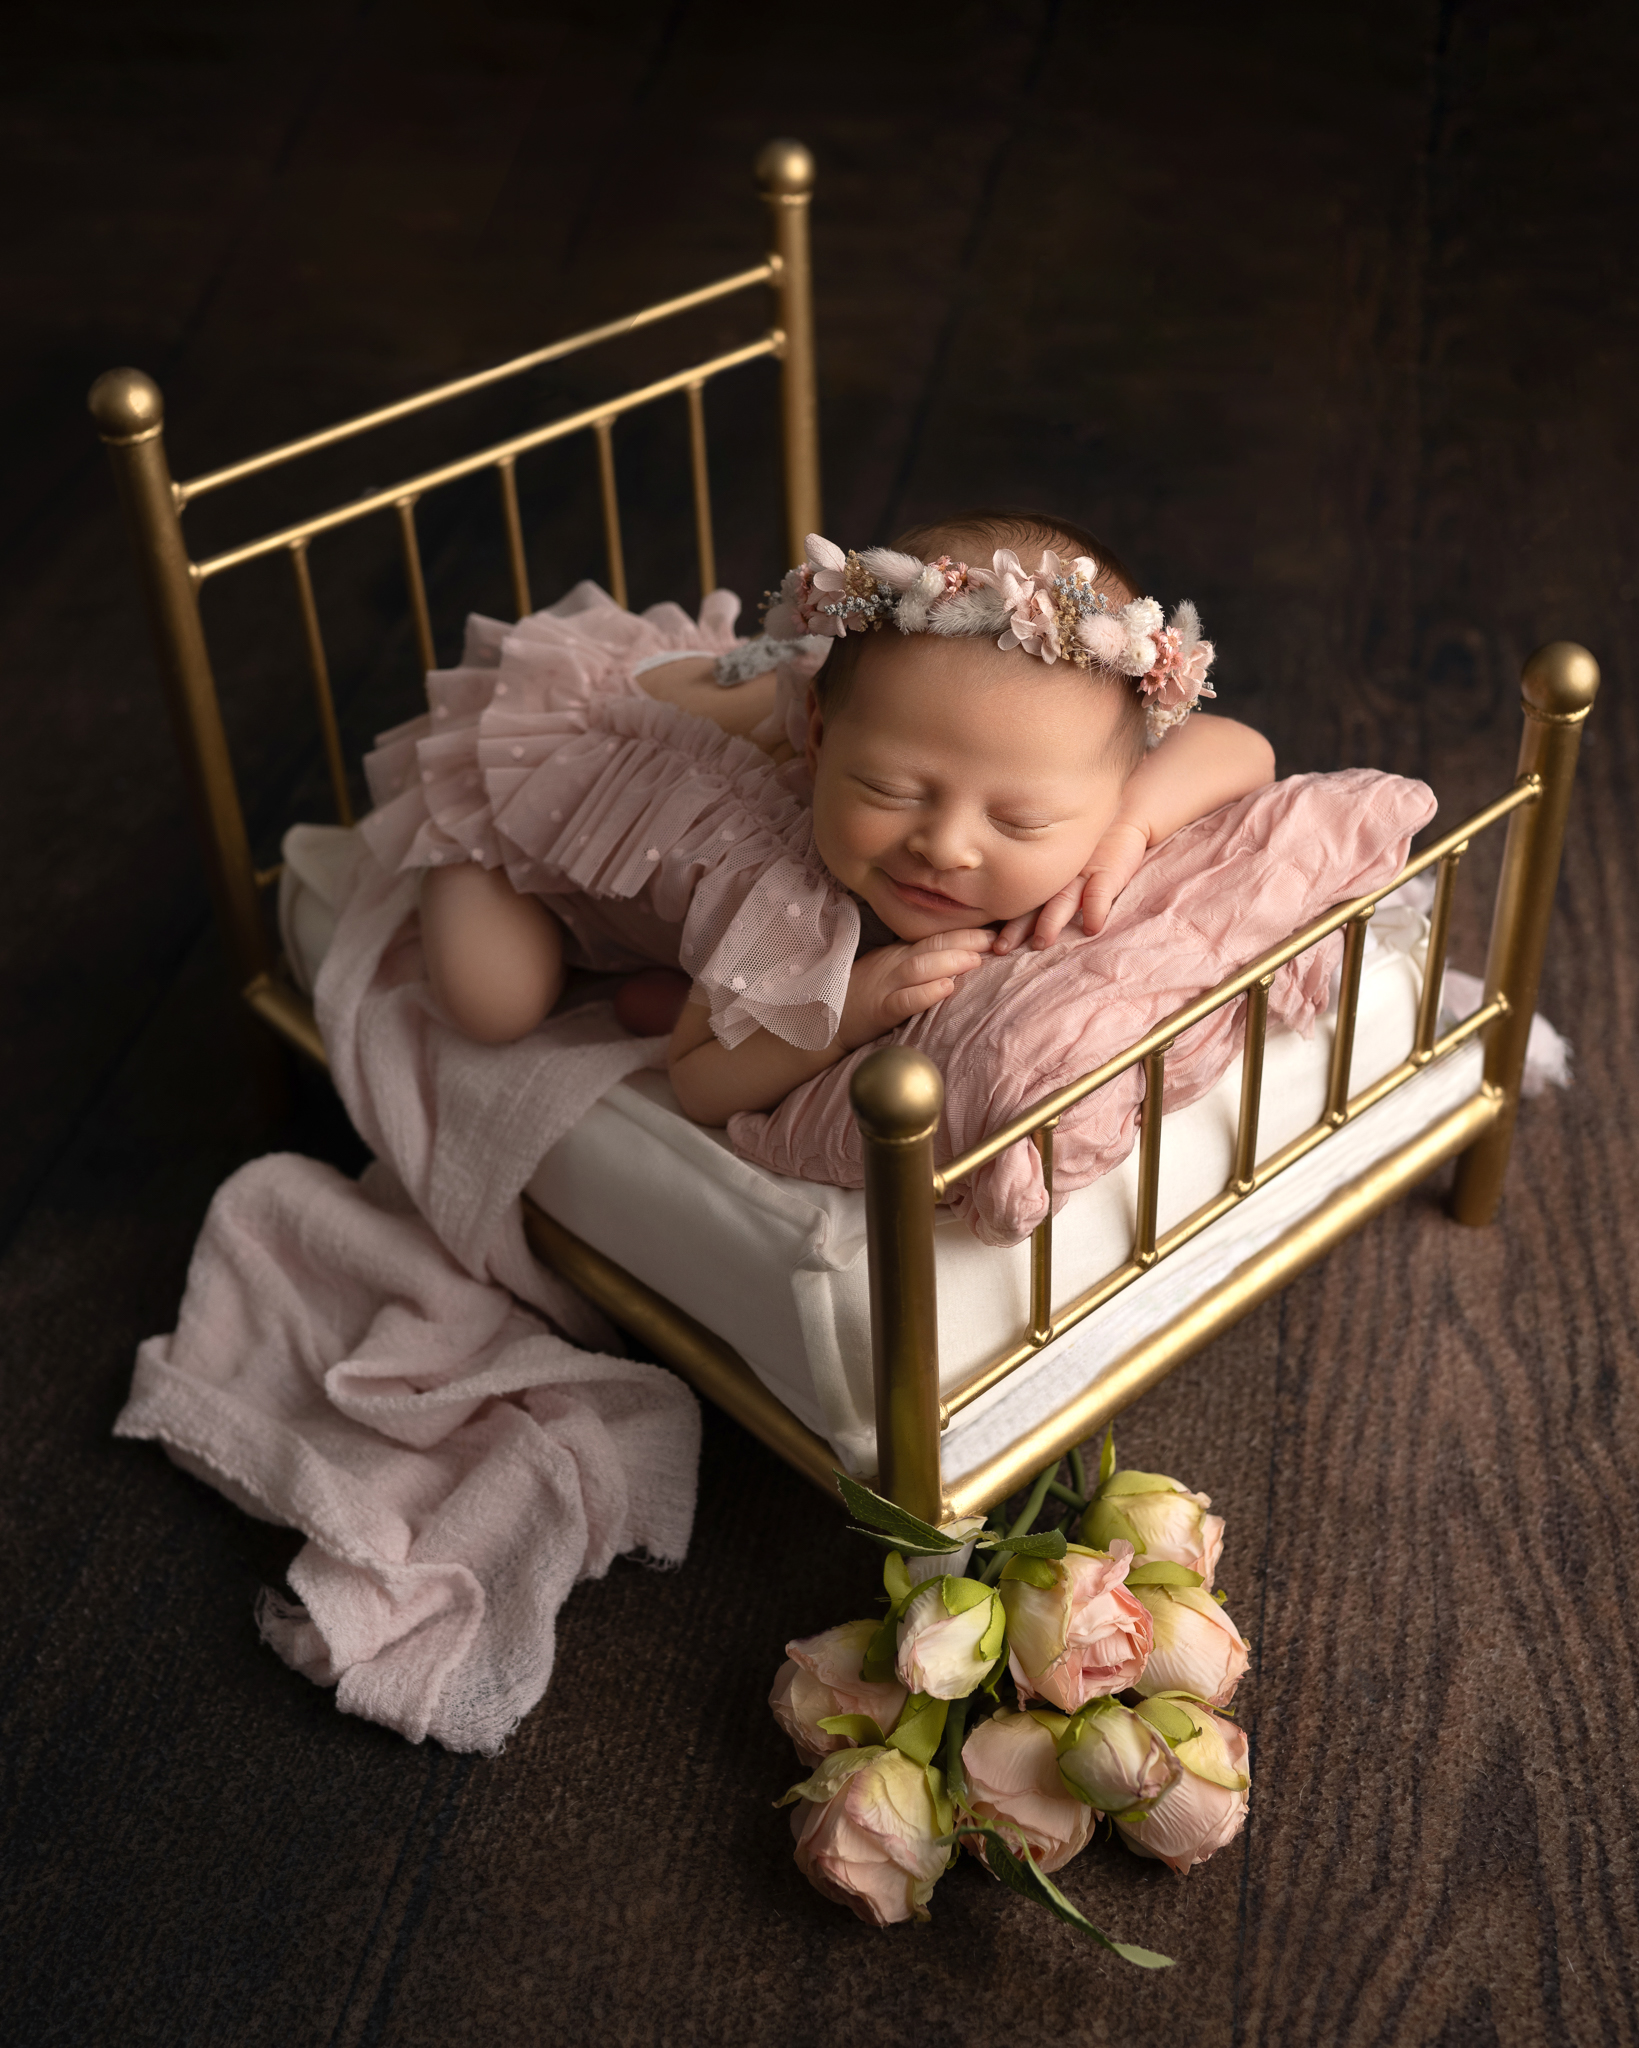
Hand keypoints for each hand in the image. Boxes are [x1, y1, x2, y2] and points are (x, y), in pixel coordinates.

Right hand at [839, 928, 993, 1047]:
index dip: (964, 932)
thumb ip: (917, 961)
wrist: (822, 1019)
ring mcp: (885, 986)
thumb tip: (957, 957)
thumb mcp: (888, 970)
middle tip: (994, 939)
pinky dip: (926, 993)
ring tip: (977, 959)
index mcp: (897, 954)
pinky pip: (904, 1000)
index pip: (934, 937)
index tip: (993, 930)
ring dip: (951, 962)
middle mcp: (893, 965)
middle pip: (931, 946)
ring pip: (920, 967)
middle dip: (965, 940)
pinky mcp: (879, 1011)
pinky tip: (946, 989)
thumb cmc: (860, 996)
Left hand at [992, 821, 1150, 954]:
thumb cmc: (1094, 846)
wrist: (1123, 816)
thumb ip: (1043, 887)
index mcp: (1048, 880)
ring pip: (1063, 899)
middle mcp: (1061, 878)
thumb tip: (1010, 919)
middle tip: (1002, 947)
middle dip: (1018, 928)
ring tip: (1042, 941)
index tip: (992, 945)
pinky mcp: (1109, 870)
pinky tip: (1092, 927)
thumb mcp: (1067, 866)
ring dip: (1051, 921)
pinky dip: (1095, 909)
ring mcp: (1083, 874)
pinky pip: (1100, 891)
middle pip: (1035, 905)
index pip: (1023, 904)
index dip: (1007, 925)